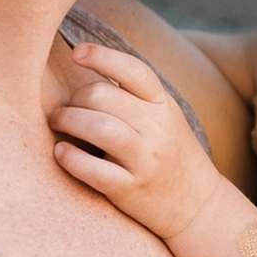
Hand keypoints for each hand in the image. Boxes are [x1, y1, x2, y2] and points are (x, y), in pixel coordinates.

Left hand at [50, 42, 223, 238]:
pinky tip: (61, 152)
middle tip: (64, 108)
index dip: (102, 56)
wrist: (198, 204)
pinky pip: (93, 170)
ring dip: (67, 120)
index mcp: (164, 105)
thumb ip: (135, 96)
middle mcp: (157, 128)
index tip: (77, 52)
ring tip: (58, 122)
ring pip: (97, 127)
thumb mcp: (164, 117)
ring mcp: (145, 160)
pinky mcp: (130, 189)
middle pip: (103, 96)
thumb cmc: (172, 153)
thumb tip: (92, 66)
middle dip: (74, 98)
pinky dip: (70, 158)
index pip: (133, 70)